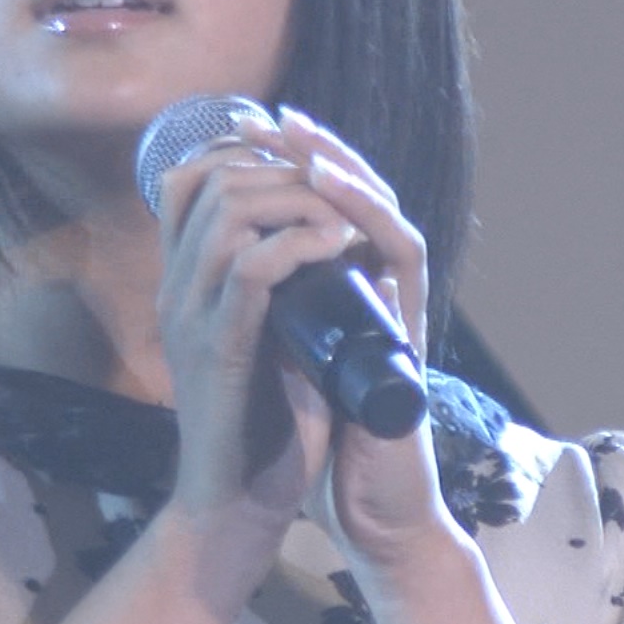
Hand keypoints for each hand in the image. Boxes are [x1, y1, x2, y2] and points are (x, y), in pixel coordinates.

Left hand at [244, 107, 458, 564]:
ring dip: (345, 175)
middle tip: (273, 116)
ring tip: (304, 144)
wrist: (361, 507)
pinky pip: (401, 260)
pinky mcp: (407, 336)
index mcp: (342, 290)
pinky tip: (335, 201)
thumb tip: (216, 260)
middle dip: (314, 151)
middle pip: (358, 197)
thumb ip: (264, 308)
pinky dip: (370, 225)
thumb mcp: (275, 356)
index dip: (290, 163)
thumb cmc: (318, 439)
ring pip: (386, 216)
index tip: (244, 129)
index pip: (325, 206)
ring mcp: (395, 308)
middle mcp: (375, 289)